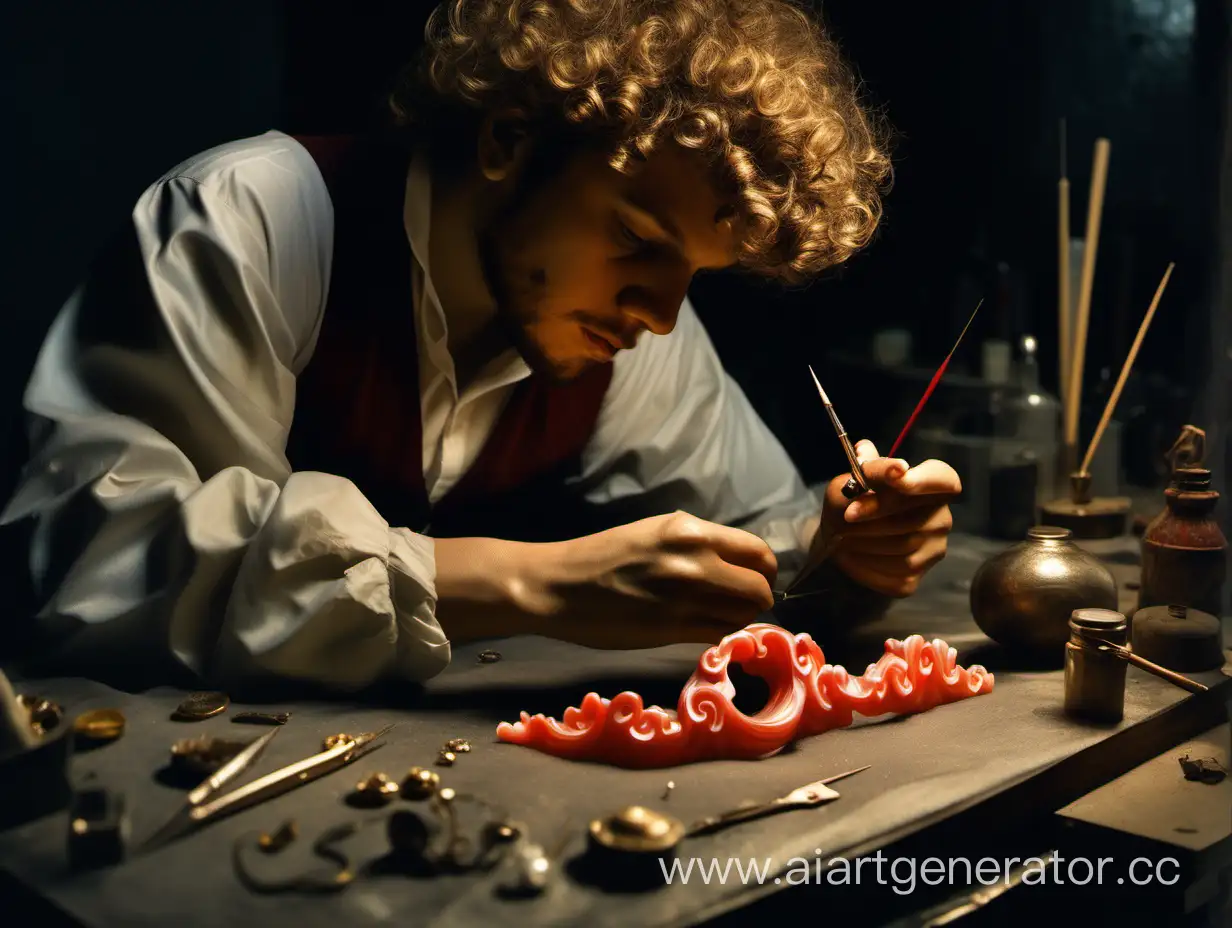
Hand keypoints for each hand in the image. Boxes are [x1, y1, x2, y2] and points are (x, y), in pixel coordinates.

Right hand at [527, 511, 776, 648]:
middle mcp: (695, 561)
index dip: (763, 570)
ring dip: (738, 618)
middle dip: (756, 598)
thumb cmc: (604, 556)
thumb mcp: (655, 532)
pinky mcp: (672, 629)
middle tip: (738, 603)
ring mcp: (685, 598)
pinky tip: (702, 628)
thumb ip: (698, 544)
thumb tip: (736, 563)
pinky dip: (719, 634)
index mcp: (691, 531)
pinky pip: (719, 634)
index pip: (758, 553)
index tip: (753, 577)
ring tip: (718, 616)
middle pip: (759, 589)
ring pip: (743, 616)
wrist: (559, 586)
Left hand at [820, 440, 959, 596]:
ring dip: (866, 540)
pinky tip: (848, 555)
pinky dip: (865, 563)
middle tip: (845, 516)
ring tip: (841, 536)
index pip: (943, 479)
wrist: (838, 540)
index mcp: (932, 485)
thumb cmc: (851, 503)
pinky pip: (893, 571)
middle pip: (913, 516)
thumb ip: (863, 467)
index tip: (895, 478)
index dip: (921, 480)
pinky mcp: (915, 577)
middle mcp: (941, 517)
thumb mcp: (851, 480)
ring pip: (902, 546)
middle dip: (875, 515)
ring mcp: (933, 550)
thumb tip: (865, 450)